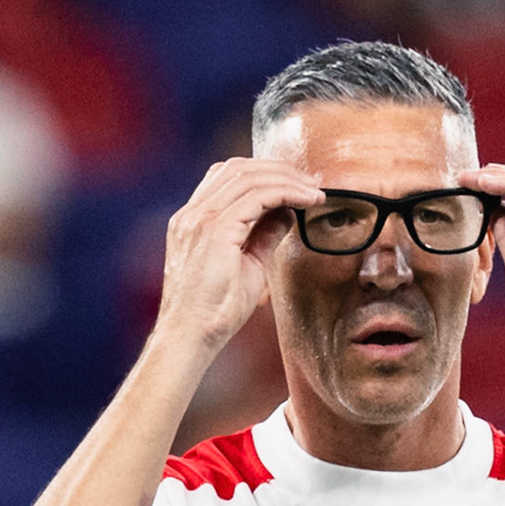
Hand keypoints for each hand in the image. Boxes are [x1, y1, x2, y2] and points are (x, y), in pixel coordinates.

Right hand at [153, 158, 324, 352]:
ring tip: (314, 192)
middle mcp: (192, 214)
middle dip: (279, 170)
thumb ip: (262, 235)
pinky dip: (287, 192)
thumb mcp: (246, 266)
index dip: (264, 173)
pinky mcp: (214, 230)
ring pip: (248, 176)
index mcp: (192, 221)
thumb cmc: (213, 312)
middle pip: (238, 168)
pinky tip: (307, 201)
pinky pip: (257, 196)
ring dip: (287, 179)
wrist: (190, 337)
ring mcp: (199, 219)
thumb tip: (286, 212)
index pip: (227, 177)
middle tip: (311, 182)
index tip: (297, 184)